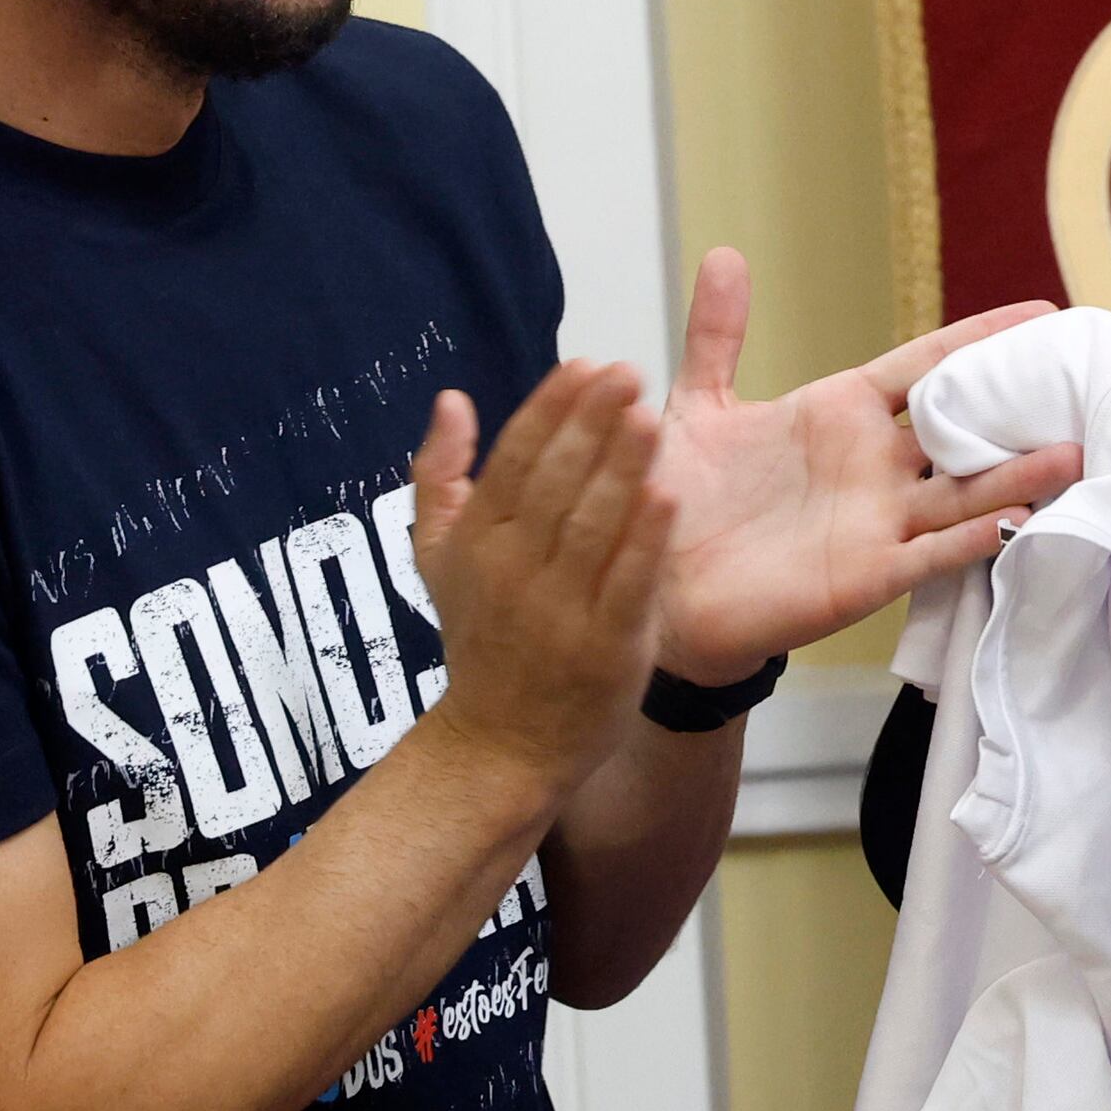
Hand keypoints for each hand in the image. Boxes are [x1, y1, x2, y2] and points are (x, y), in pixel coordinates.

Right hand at [410, 361, 671, 799]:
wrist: (499, 746)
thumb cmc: (481, 640)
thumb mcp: (440, 559)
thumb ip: (442, 476)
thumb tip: (454, 398)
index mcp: (477, 541)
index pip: (514, 459)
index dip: (551, 408)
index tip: (585, 364)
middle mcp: (511, 570)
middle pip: (554, 483)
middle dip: (591, 423)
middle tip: (628, 372)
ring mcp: (557, 611)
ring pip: (591, 527)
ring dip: (621, 469)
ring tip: (650, 416)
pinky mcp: (603, 648)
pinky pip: (626, 584)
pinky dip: (645, 541)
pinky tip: (670, 496)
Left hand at [647, 254, 1085, 685]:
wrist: (656, 588)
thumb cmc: (679, 500)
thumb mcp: (698, 405)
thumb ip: (718, 334)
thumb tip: (726, 255)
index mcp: (840, 413)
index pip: (925, 365)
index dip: (980, 338)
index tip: (1040, 314)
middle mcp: (872, 464)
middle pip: (962, 426)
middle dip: (1020, 405)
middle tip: (1082, 377)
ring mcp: (878, 519)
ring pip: (967, 490)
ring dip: (1020, 474)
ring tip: (1077, 451)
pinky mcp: (869, 573)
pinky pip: (937, 551)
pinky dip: (981, 537)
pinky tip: (1024, 521)